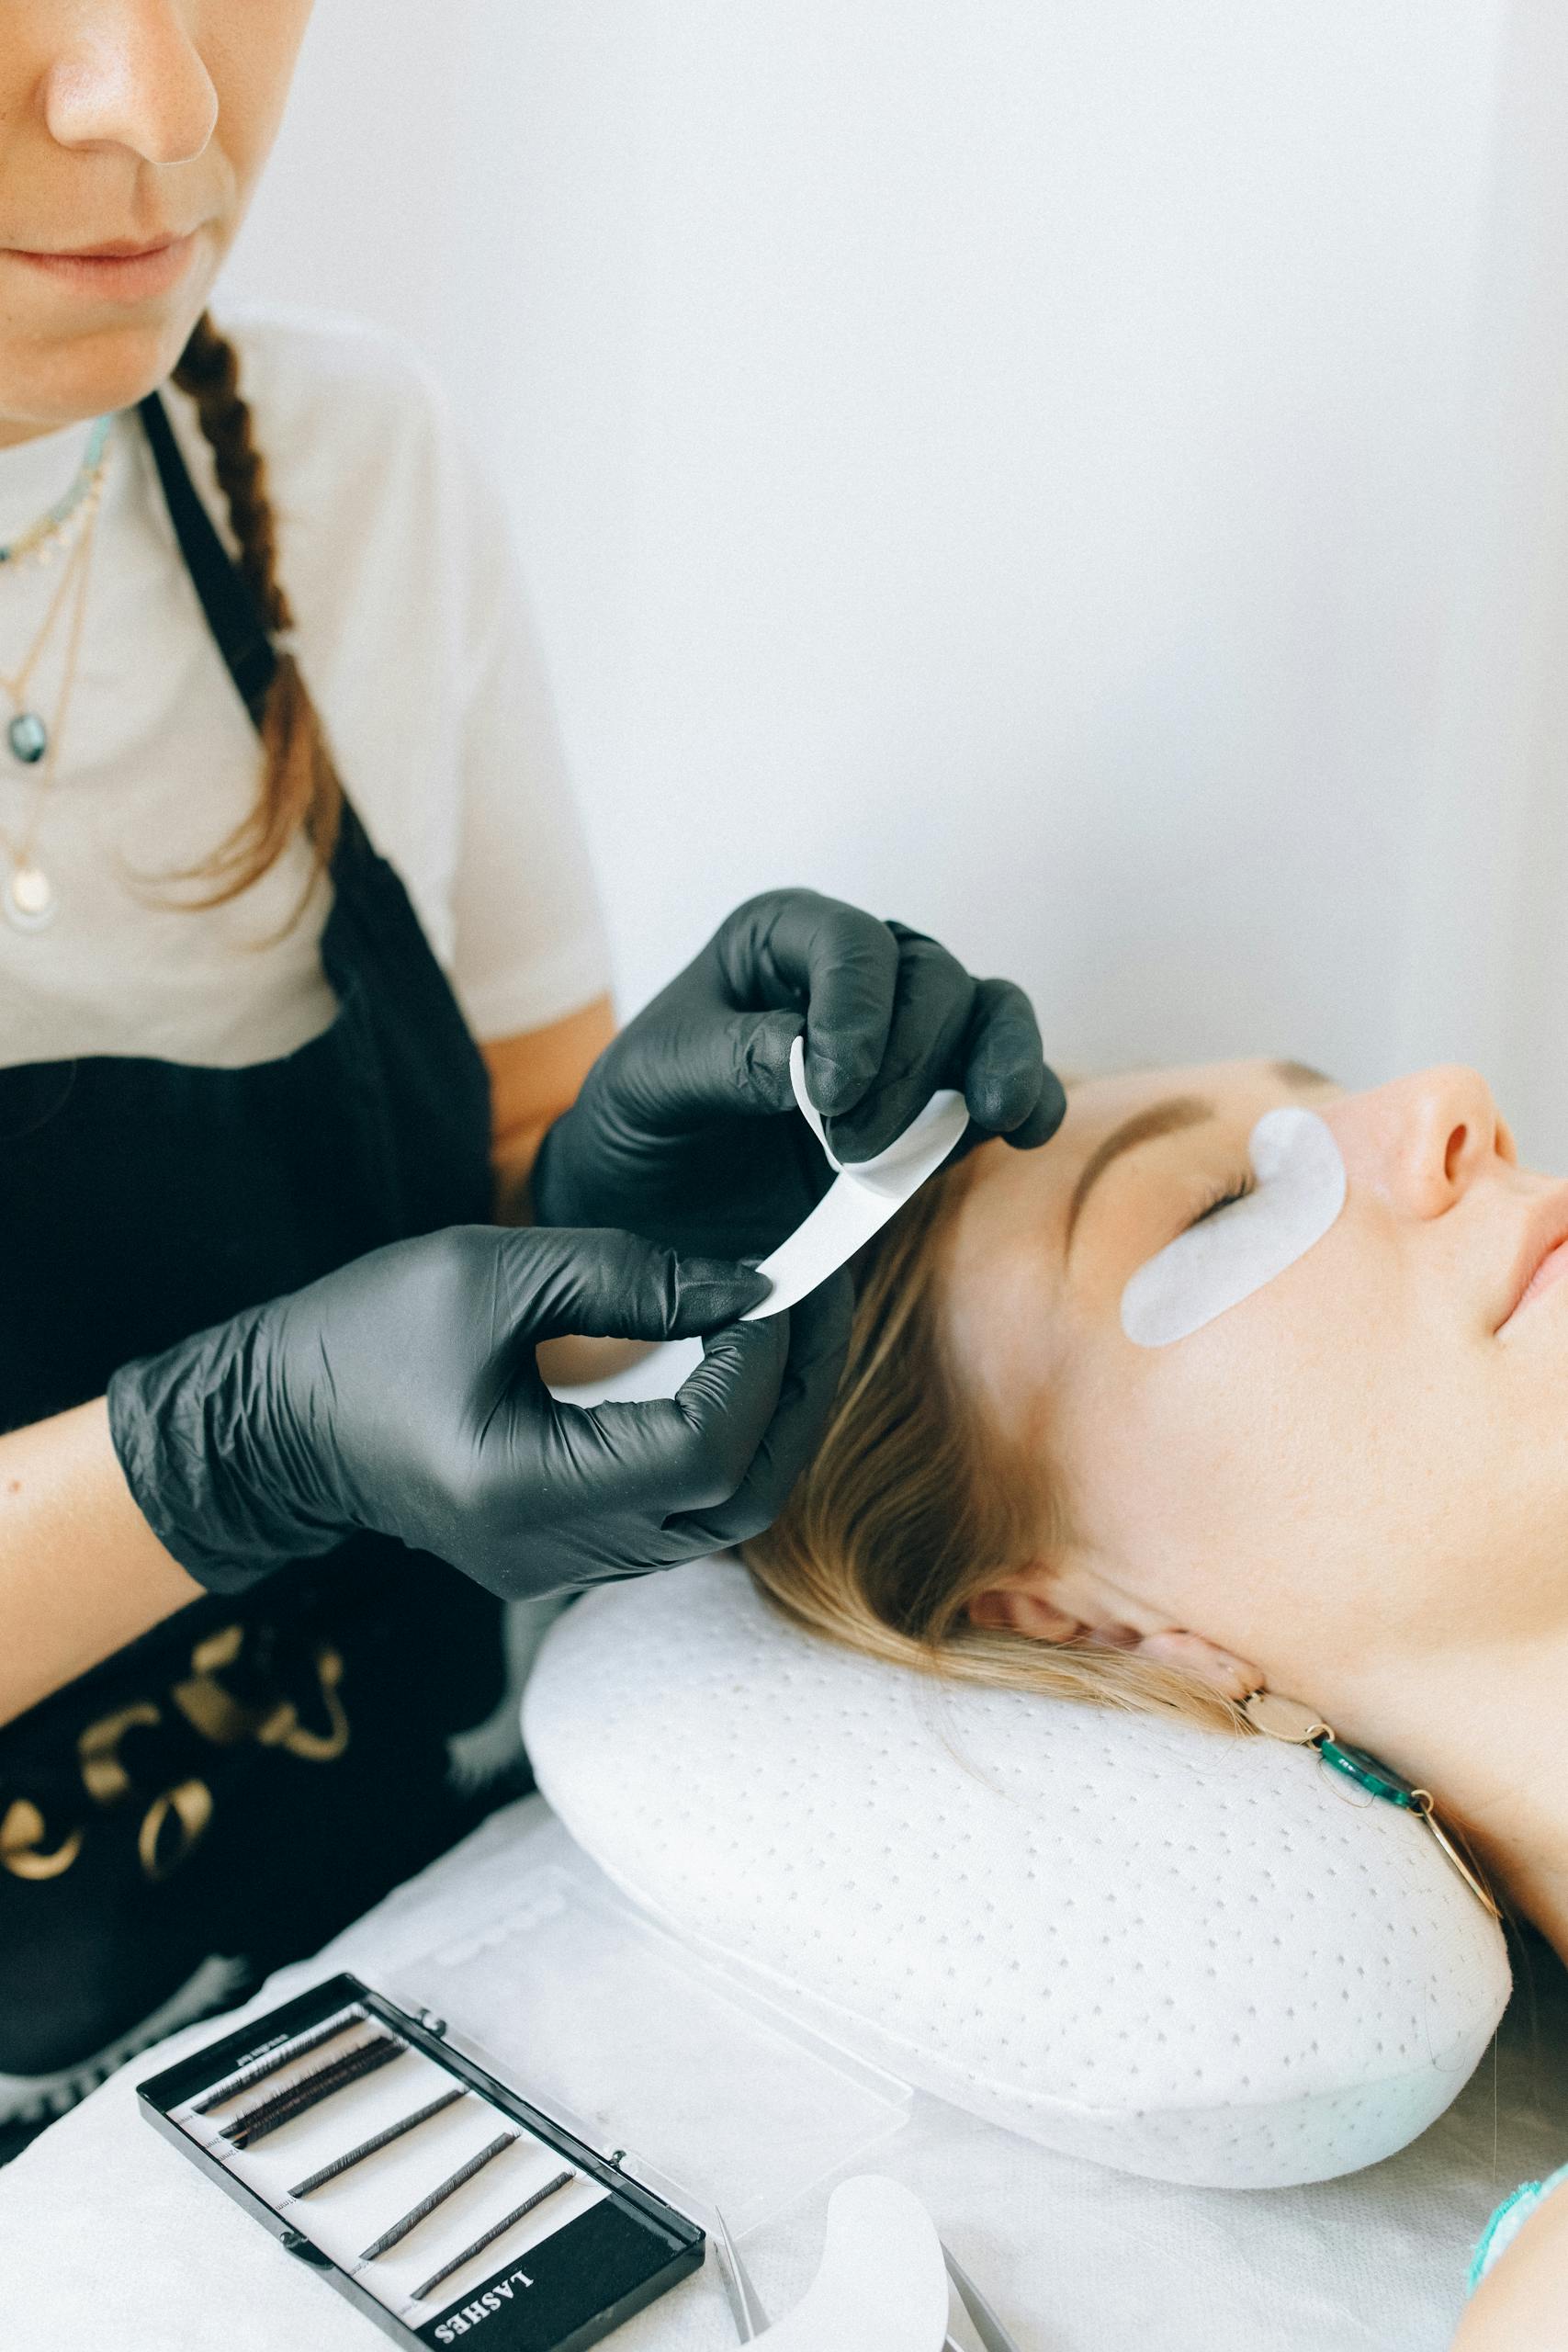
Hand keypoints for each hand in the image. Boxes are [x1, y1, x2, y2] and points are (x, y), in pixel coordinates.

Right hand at [108, 1226, 852, 1600]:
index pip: (704, 1450)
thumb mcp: (490, 1271)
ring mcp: (563, 1569)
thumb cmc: (364, 1332)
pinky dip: (724, 1445)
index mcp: (528, 1489)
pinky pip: (680, 1516)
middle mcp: (556, 1553)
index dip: (762, 1368)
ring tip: (780, 1331)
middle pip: (737, 1501)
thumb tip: (752, 1287)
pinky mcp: (564, 1556)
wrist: (272, 1424)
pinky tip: (727, 1371)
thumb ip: (630, 1275)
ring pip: (721, 1520)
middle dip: (793, 1399)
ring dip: (769, 1424)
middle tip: (811, 1307)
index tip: (771, 1287)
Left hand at [531, 889, 1065, 1258]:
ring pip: (986, 1012)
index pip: (847, 942)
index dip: (854, 1009)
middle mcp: (853, 973)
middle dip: (907, 1064)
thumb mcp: (650, 1085)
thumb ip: (725, 1061)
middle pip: (930, 977)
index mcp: (778, 940)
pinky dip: (1026, 1097)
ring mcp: (907, 1034)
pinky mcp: (938, 1103)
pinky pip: (1006, 1079)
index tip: (828, 1095)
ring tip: (991, 1117)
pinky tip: (1018, 1129)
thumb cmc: (640, 1124)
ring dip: (995, 1062)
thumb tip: (808, 1065)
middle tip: (848, 1152)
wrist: (652, 1210)